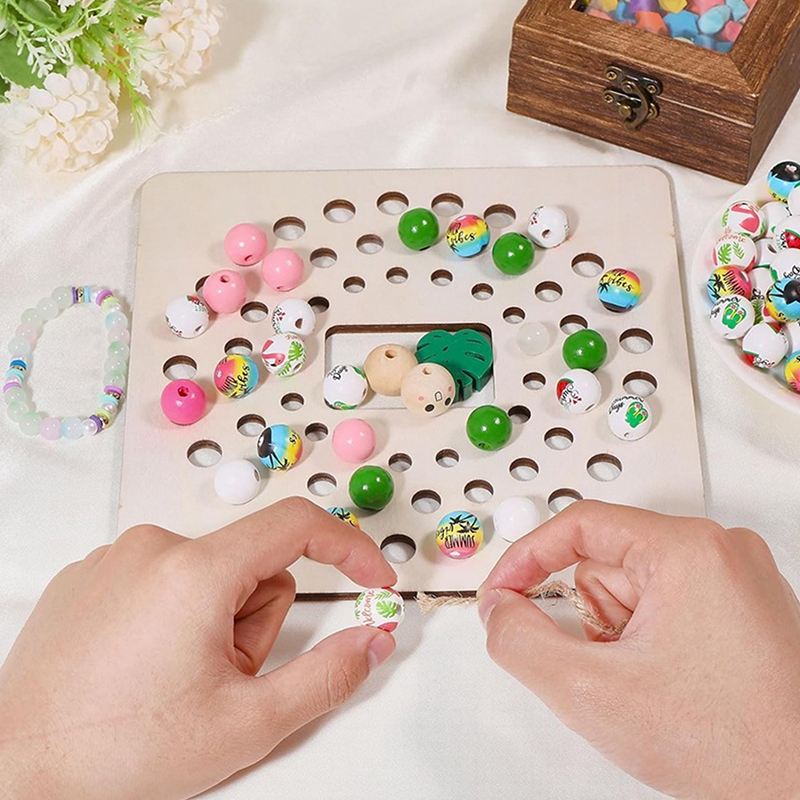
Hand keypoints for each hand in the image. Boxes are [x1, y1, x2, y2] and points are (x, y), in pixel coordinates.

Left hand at [0, 498, 396, 799]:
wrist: (13, 771)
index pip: (298, 525)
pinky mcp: (90, 576)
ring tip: (176, 677)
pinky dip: (172, 615)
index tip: (373, 579)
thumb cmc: (117, 752)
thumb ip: (326, 678)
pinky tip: (141, 666)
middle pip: (252, 564)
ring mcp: (116, 558)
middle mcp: (155, 548)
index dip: (349, 547)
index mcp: (197, 572)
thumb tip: (372, 641)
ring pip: (208, 573)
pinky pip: (163, 577)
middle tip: (221, 677)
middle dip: (256, 618)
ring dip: (214, 621)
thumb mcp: (245, 724)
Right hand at [478, 500, 799, 799]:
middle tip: (612, 670)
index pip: (579, 525)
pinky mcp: (743, 609)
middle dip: (591, 620)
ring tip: (650, 685)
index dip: (528, 559)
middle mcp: (719, 552)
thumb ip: (521, 642)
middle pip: (606, 564)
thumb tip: (500, 610)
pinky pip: (665, 607)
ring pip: (633, 590)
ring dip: (620, 636)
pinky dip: (648, 643)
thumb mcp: (592, 692)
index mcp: (689, 550)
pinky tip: (672, 686)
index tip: (503, 593)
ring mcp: (737, 580)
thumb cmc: (735, 745)